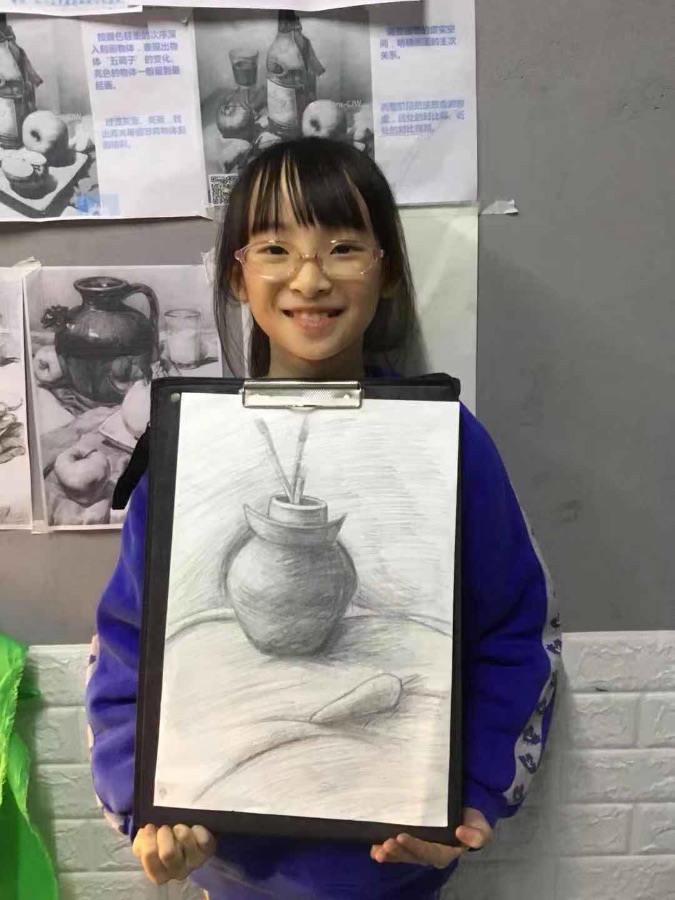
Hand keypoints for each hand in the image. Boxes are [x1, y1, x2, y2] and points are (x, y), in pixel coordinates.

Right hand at [132, 823, 215, 884]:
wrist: (190, 841)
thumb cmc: (165, 844)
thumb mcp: (148, 845)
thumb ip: (141, 842)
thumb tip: (145, 832)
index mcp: (160, 874)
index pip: (150, 858)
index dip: (148, 839)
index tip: (150, 827)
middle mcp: (177, 872)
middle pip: (168, 853)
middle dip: (164, 834)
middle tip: (165, 827)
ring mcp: (194, 862)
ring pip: (185, 839)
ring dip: (179, 828)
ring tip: (178, 827)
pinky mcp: (208, 852)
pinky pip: (203, 839)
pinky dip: (197, 829)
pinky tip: (194, 828)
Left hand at [370, 807, 492, 867]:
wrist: (465, 814)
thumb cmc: (472, 821)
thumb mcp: (481, 828)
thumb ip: (477, 834)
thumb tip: (460, 832)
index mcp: (445, 852)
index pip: (429, 851)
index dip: (415, 846)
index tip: (401, 836)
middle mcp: (430, 854)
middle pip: (412, 855)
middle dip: (398, 851)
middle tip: (386, 843)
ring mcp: (418, 849)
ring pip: (402, 854)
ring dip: (388, 853)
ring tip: (377, 850)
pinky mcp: (410, 842)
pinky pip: (396, 849)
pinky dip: (384, 850)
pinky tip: (373, 848)